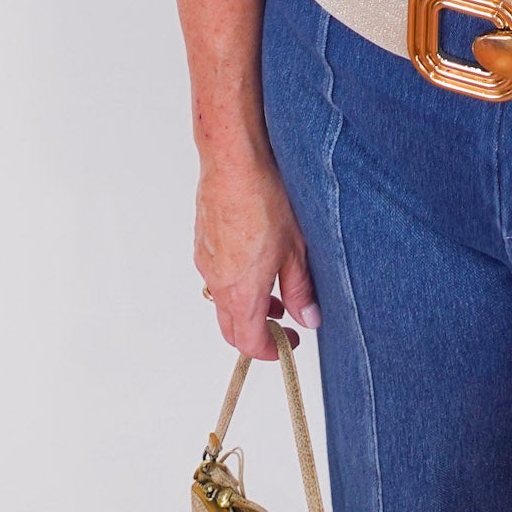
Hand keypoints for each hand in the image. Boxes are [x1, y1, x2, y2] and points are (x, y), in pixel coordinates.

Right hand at [196, 152, 319, 359]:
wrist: (234, 161)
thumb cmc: (265, 199)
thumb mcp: (295, 249)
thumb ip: (300, 289)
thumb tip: (308, 318)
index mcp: (240, 293)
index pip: (249, 342)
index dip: (270, 350)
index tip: (288, 343)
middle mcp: (217, 282)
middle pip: (231, 327)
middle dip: (256, 332)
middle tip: (282, 321)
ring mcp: (206, 261)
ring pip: (222, 300)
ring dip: (245, 304)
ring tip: (273, 285)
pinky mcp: (202, 241)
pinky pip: (215, 274)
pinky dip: (234, 280)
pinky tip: (255, 257)